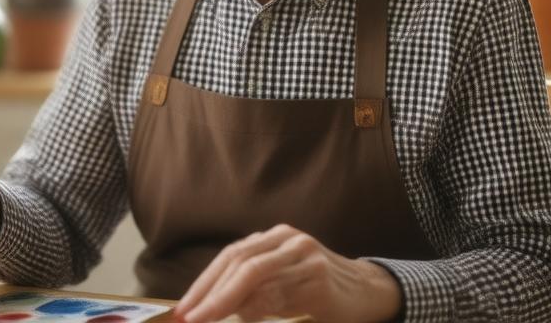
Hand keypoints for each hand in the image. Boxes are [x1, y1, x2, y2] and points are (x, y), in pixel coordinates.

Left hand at [173, 224, 401, 322]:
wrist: (366, 291)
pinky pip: (280, 293)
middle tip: (190, 317)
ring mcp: (306, 256)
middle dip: (210, 292)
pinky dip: (258, 307)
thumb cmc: (315, 289)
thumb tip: (208, 306)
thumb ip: (251, 287)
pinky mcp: (320, 278)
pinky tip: (245, 317)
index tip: (184, 308)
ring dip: (227, 302)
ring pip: (257, 276)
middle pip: (240, 262)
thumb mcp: (281, 280)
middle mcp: (289, 239)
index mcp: (275, 237)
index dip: (204, 281)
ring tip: (207, 319)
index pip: (231, 255)